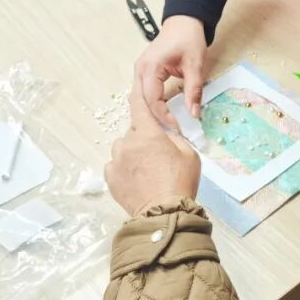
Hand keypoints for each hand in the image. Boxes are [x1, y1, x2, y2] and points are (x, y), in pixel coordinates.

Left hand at [105, 88, 200, 215]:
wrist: (164, 214)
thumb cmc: (180, 182)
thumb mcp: (188, 153)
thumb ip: (174, 136)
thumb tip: (164, 130)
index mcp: (147, 133)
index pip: (138, 104)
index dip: (138, 92)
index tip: (136, 85)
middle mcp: (127, 143)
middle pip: (133, 130)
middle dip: (143, 136)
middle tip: (157, 153)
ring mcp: (116, 161)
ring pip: (122, 147)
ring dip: (131, 152)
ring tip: (145, 168)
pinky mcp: (111, 178)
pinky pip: (115, 165)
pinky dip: (123, 167)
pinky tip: (135, 178)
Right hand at [134, 15, 206, 127]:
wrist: (184, 21)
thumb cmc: (189, 38)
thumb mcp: (195, 64)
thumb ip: (193, 90)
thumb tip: (194, 114)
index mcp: (150, 67)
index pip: (152, 100)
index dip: (163, 117)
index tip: (177, 128)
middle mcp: (140, 69)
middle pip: (141, 102)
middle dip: (153, 119)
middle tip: (170, 133)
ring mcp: (140, 70)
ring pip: (140, 99)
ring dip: (151, 113)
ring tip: (166, 127)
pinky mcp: (144, 72)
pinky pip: (143, 92)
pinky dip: (151, 104)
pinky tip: (162, 114)